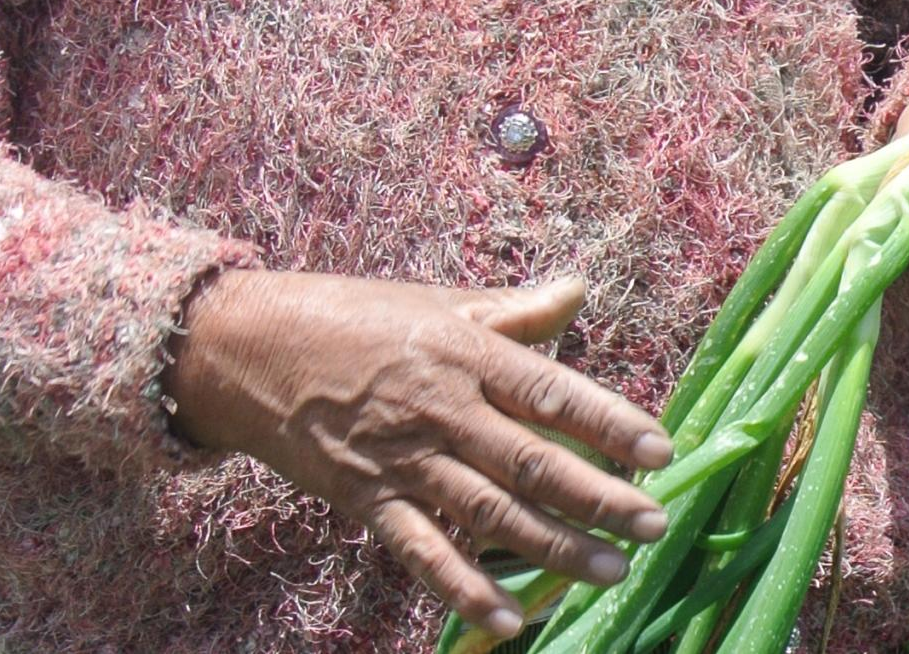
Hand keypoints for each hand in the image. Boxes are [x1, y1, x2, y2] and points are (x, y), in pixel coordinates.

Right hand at [161, 269, 670, 641]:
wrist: (250, 348)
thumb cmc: (356, 316)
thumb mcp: (441, 303)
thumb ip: (515, 310)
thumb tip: (580, 288)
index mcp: (466, 353)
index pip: (551, 390)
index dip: (608, 422)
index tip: (658, 449)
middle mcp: (442, 409)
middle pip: (532, 461)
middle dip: (598, 496)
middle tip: (652, 522)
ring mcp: (403, 459)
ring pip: (490, 512)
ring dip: (553, 546)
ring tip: (610, 570)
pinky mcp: (367, 500)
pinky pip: (423, 551)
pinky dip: (465, 588)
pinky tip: (510, 619)